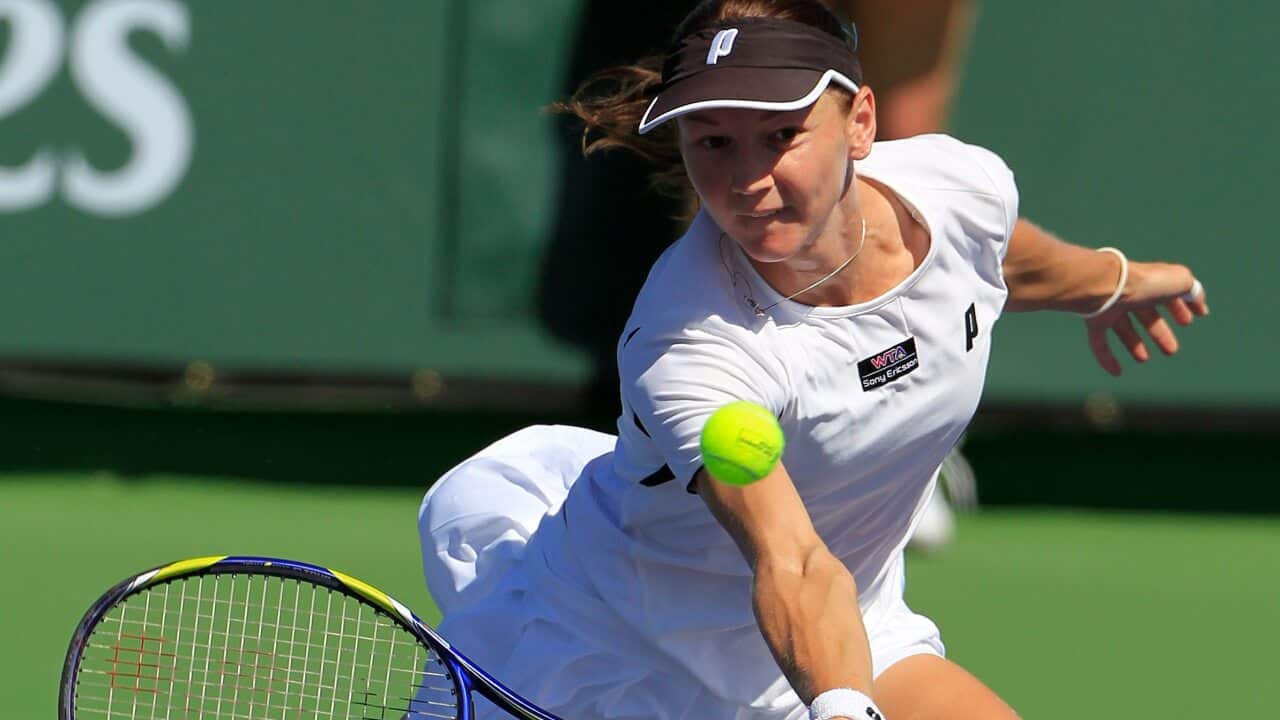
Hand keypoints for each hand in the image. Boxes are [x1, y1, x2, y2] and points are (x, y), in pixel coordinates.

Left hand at [1084, 260, 1208, 375]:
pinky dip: (1107, 358)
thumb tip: (1199, 304)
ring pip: (1122, 328)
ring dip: (1134, 344)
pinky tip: (1116, 372)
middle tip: (1171, 350)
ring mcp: (1109, 307)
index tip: (1188, 322)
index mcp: (1150, 282)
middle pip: (1145, 315)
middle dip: (1159, 332)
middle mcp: (1129, 294)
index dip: (1178, 308)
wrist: (1107, 286)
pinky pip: (1099, 342)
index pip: (1166, 295)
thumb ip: (1193, 291)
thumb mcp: (1180, 281)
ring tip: (1144, 360)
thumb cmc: (1145, 282)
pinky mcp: (1094, 321)